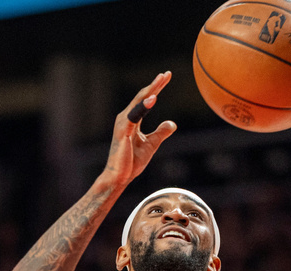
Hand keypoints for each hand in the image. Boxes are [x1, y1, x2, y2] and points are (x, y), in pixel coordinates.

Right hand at [102, 72, 177, 186]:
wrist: (119, 177)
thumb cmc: (131, 162)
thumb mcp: (151, 144)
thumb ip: (161, 132)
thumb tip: (172, 123)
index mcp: (132, 120)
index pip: (146, 100)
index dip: (156, 88)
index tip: (166, 77)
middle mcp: (126, 118)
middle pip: (142, 97)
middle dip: (155, 84)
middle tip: (166, 74)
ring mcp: (123, 124)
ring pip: (138, 102)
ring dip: (150, 91)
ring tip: (161, 80)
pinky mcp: (123, 132)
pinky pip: (134, 116)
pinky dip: (143, 106)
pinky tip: (153, 98)